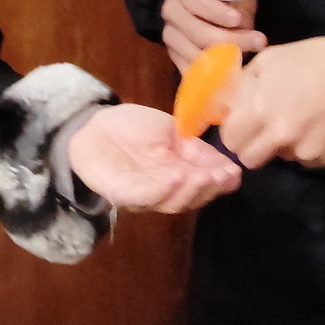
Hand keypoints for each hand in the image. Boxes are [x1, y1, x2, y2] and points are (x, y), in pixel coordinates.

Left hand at [66, 103, 240, 212]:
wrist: (91, 122)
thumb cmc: (132, 128)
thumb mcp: (173, 133)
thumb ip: (198, 151)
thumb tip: (233, 169)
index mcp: (177, 178)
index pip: (202, 187)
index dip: (219, 182)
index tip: (233, 172)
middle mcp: (161, 192)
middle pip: (188, 200)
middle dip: (206, 188)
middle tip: (219, 175)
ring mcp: (141, 196)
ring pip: (170, 202)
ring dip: (189, 190)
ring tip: (201, 175)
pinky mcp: (120, 193)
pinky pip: (144, 197)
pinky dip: (163, 189)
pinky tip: (177, 176)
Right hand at [161, 0, 266, 73]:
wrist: (205, 7)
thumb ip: (237, 2)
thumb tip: (243, 24)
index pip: (193, 0)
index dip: (216, 11)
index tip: (237, 19)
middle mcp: (171, 11)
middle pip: (197, 32)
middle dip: (230, 40)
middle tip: (258, 42)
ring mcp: (170, 35)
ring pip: (194, 55)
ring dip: (224, 60)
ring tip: (249, 58)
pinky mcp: (174, 55)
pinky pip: (190, 70)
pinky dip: (211, 74)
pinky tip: (231, 73)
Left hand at [217, 37, 324, 168]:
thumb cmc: (308, 60)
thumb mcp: (267, 61)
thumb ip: (242, 85)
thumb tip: (225, 106)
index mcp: (259, 110)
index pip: (230, 141)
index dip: (233, 133)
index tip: (241, 126)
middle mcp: (280, 136)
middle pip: (251, 160)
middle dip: (252, 147)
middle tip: (263, 131)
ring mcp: (305, 151)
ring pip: (282, 159)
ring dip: (283, 147)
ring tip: (298, 122)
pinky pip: (308, 160)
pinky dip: (308, 148)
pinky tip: (317, 128)